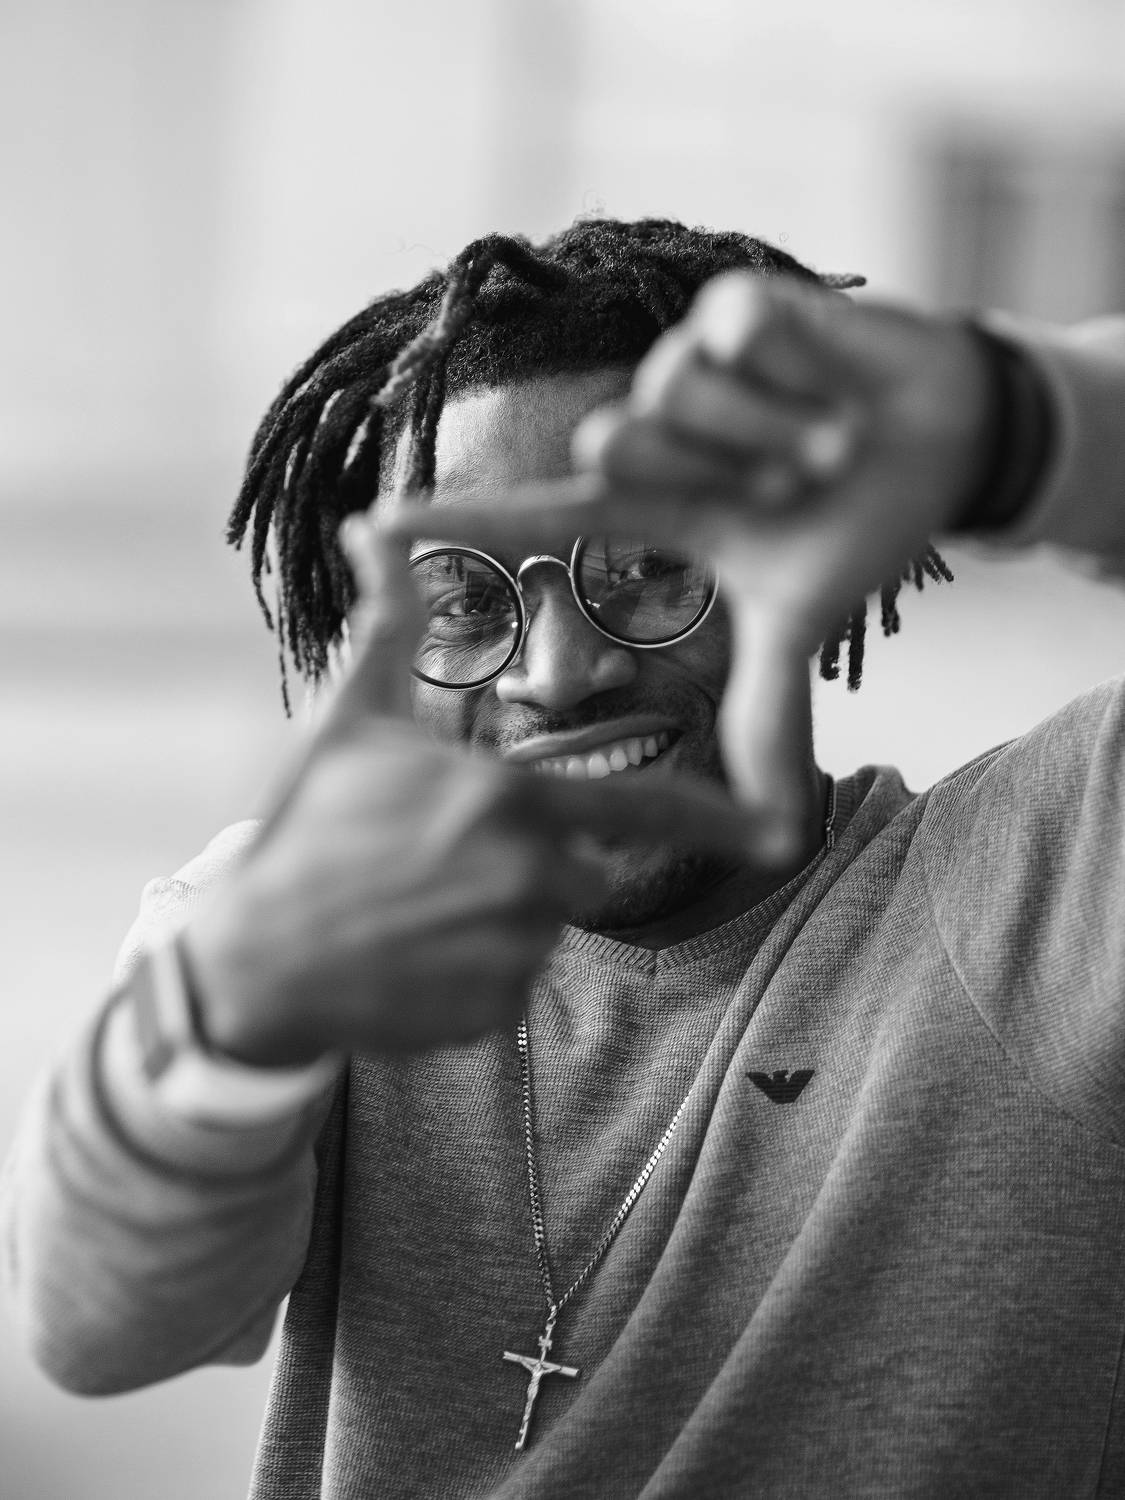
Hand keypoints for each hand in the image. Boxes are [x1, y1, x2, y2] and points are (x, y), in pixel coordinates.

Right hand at [183, 523, 753, 1064]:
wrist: (251, 960)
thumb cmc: (303, 828)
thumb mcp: (348, 721)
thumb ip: (388, 627)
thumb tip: (368, 527)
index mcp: (508, 796)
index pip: (644, 803)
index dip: (720, 816)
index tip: (785, 827)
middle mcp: (526, 875)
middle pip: (586, 866)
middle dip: (535, 862)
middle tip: (445, 862)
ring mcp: (513, 952)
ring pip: (547, 927)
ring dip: (503, 918)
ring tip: (419, 905)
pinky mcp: (494, 1013)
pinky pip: (516, 984)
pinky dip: (479, 972)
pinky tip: (415, 954)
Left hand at [386, 275, 992, 839]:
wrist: (947, 440)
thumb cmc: (856, 520)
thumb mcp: (800, 622)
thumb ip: (767, 714)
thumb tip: (777, 836)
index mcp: (652, 507)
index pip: (537, 519)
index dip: (456, 527)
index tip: (368, 532)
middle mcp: (652, 433)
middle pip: (613, 449)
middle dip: (721, 479)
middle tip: (792, 489)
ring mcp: (689, 365)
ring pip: (674, 393)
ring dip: (771, 435)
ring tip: (826, 440)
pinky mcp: (735, 304)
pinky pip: (735, 339)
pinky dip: (802, 374)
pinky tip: (833, 380)